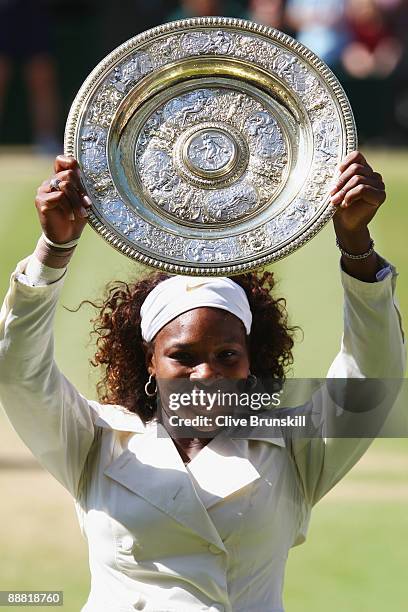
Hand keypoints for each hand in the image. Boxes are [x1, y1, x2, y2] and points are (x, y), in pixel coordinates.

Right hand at [35, 155, 91, 243]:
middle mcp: (50, 181)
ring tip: (81, 213)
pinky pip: (59, 196)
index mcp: (60, 178)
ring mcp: (44, 190)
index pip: (62, 160)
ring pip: (65, 185)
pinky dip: (68, 207)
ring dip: (77, 201)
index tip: (81, 176)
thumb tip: (88, 180)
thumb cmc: (76, 217)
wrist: (66, 237)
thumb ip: (83, 189)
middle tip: (87, 204)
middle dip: (81, 190)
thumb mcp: (83, 202)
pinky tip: (70, 216)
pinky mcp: (41, 200)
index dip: (71, 164)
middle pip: (69, 174)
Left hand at [330, 151, 384, 281]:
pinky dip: (350, 196)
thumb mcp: (337, 188)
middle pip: (356, 168)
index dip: (345, 162)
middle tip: (331, 194)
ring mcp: (379, 185)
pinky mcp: (380, 196)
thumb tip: (328, 166)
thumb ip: (338, 175)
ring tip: (335, 202)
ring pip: (358, 179)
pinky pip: (363, 189)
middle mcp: (374, 176)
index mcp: (364, 170)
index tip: (335, 173)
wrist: (345, 225)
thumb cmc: (339, 206)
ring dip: (343, 191)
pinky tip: (345, 204)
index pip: (357, 156)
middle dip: (341, 182)